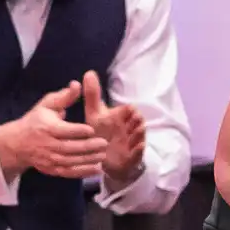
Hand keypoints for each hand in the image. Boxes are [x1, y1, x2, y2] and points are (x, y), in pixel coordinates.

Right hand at [0, 82, 107, 180]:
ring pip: (70, 161)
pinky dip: (83, 172)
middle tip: (104, 143)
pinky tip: (97, 169)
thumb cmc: (36, 121)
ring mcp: (49, 159)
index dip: (78, 131)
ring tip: (103, 155)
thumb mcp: (46, 105)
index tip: (92, 129)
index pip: (64, 130)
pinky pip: (68, 172)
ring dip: (88, 160)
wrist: (17, 144)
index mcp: (47, 127)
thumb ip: (64, 97)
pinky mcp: (51, 169)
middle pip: (69, 147)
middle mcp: (47, 144)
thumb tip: (77, 84)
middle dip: (87, 146)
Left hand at [83, 70, 146, 185]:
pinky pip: (138, 153)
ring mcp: (132, 142)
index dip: (129, 110)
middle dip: (137, 121)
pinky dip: (138, 150)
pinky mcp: (132, 156)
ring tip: (136, 132)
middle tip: (134, 119)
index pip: (130, 110)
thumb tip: (89, 72)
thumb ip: (93, 95)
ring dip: (139, 134)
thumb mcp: (95, 114)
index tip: (127, 110)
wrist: (104, 157)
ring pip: (140, 137)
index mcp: (121, 117)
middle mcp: (129, 128)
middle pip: (138, 122)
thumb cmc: (100, 131)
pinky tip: (137, 148)